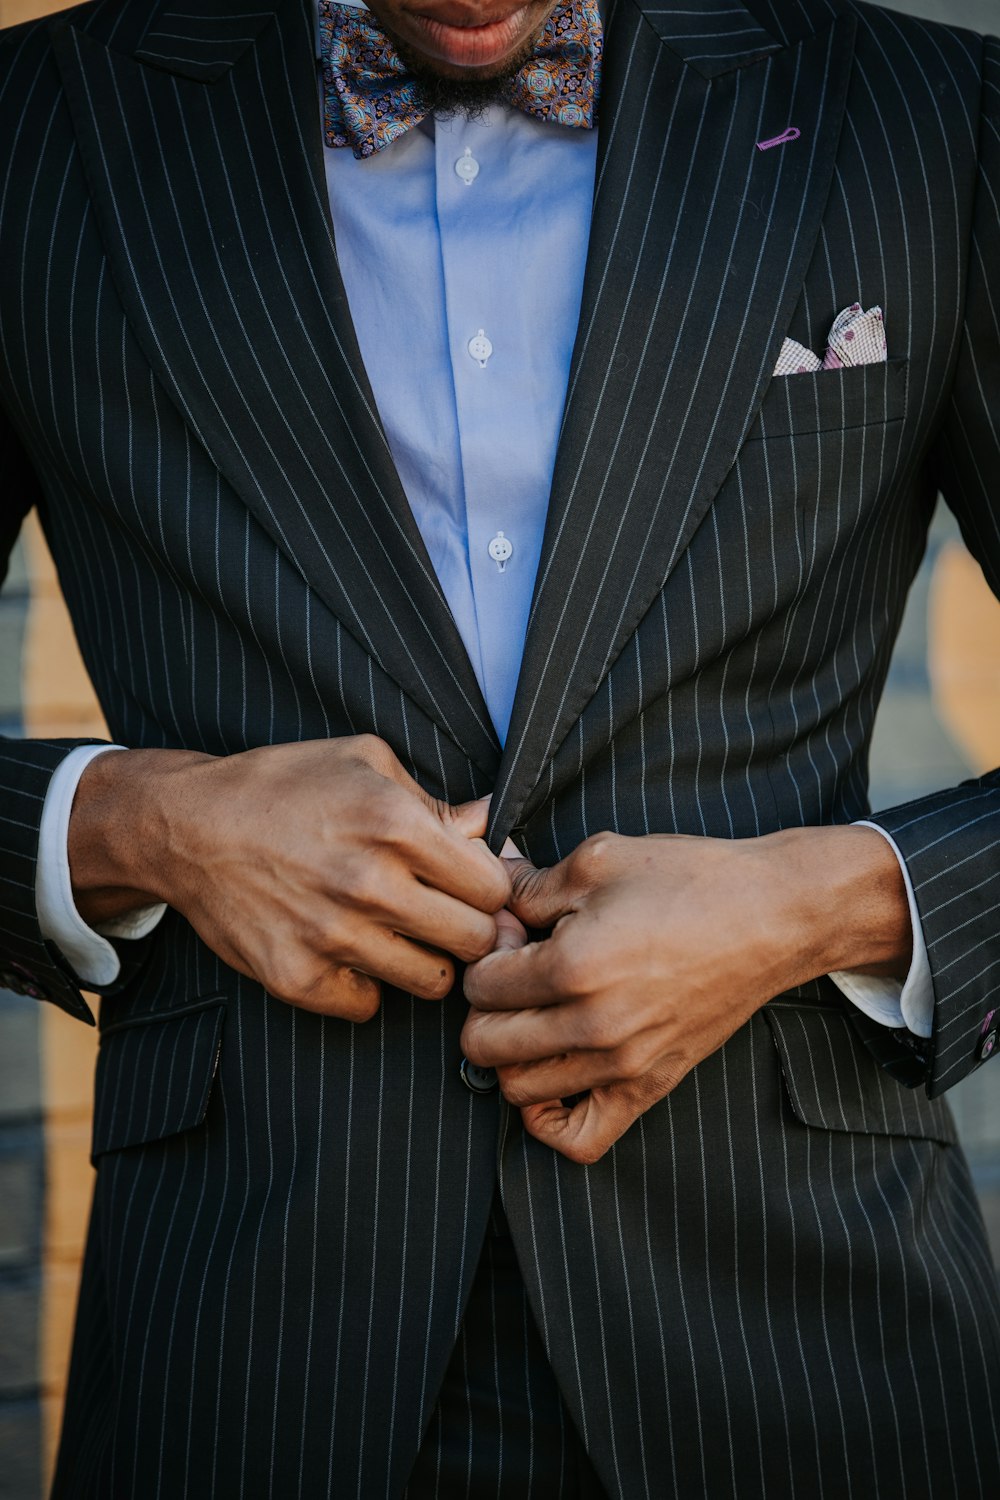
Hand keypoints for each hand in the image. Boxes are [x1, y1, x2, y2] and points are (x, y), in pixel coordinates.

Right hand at [69, 736, 509, 1019]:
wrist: (186, 826)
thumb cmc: (282, 786)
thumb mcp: (365, 762)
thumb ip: (437, 802)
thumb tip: (496, 830)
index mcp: (396, 823)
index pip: (493, 888)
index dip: (491, 888)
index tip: (473, 888)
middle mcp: (369, 883)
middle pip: (475, 940)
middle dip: (470, 929)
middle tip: (445, 916)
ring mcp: (332, 936)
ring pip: (432, 981)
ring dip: (423, 960)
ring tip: (398, 933)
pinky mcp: (297, 977)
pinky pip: (369, 1006)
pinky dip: (366, 985)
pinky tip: (350, 952)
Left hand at [463, 827, 910, 1162]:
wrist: (773, 916)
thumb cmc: (691, 879)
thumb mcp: (599, 859)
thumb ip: (529, 884)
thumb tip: (489, 889)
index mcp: (573, 966)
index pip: (479, 984)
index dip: (486, 952)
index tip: (515, 932)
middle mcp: (592, 1026)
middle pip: (484, 1045)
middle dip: (486, 1005)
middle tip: (518, 972)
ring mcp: (622, 1064)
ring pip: (518, 1090)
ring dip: (511, 1053)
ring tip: (536, 1013)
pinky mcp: (650, 1085)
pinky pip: (580, 1138)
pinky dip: (549, 1119)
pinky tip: (553, 1076)